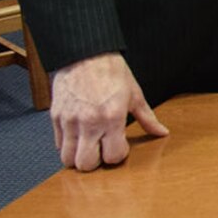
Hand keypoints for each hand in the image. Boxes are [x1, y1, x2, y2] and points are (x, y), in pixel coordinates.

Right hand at [49, 52, 166, 170]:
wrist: (86, 53)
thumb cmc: (111, 71)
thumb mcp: (134, 94)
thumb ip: (147, 118)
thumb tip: (161, 132)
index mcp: (112, 117)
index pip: (113, 156)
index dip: (117, 154)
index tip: (119, 145)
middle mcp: (89, 122)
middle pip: (86, 164)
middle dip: (95, 162)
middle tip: (101, 150)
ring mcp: (70, 120)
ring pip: (67, 159)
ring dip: (78, 157)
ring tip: (87, 145)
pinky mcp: (56, 116)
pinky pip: (58, 144)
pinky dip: (67, 144)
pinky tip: (78, 134)